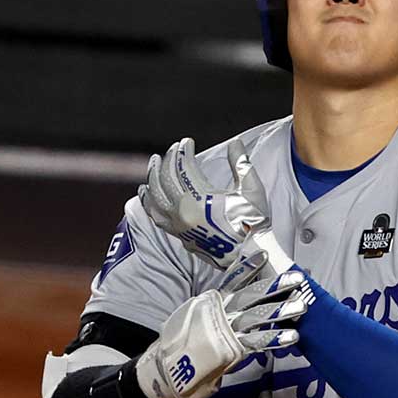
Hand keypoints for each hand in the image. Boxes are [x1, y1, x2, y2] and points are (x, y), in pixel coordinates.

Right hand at [135, 250, 306, 397]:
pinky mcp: (232, 348)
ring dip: (282, 311)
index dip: (248, 266)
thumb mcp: (198, 314)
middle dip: (276, 285)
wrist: (170, 364)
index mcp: (215, 301)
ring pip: (259, 316)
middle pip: (253, 294)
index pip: (233, 279)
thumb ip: (217, 306)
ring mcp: (228, 329)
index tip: (264, 254)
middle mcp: (222, 311)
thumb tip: (232, 297)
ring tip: (302, 306)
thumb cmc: (187, 339)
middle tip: (297, 278)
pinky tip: (293, 336)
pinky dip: (276, 338)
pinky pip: (258, 341)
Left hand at [138, 138, 269, 269]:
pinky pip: (155, 216)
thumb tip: (235, 142)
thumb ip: (241, 164)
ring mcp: (178, 225)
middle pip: (166, 179)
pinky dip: (147, 202)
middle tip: (173, 149)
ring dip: (152, 177)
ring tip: (155, 163)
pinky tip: (145, 192)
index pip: (184, 168)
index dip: (184, 152)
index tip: (187, 142)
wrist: (249, 256)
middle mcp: (184, 212)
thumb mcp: (251, 190)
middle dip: (168, 160)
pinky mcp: (178, 235)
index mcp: (200, 199)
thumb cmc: (252, 222)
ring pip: (155, 197)